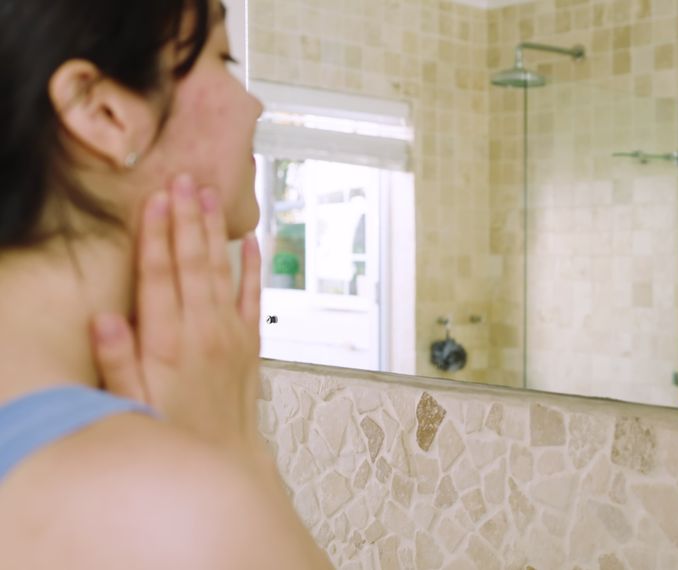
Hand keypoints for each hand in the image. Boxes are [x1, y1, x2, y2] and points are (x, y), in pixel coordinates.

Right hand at [89, 174, 264, 454]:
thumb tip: (104, 319)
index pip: (160, 276)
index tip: (154, 201)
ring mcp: (232, 334)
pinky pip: (254, 296)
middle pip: (193, 263)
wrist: (225, 458)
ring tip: (208, 194)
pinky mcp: (251, 343)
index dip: (156, 236)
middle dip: (186, 218)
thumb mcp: (130, 403)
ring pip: (222, 271)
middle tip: (182, 179)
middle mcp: (203, 332)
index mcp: (168, 343)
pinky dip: (253, 267)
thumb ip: (116, 361)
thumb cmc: (172, 431)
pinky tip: (251, 241)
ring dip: (214, 231)